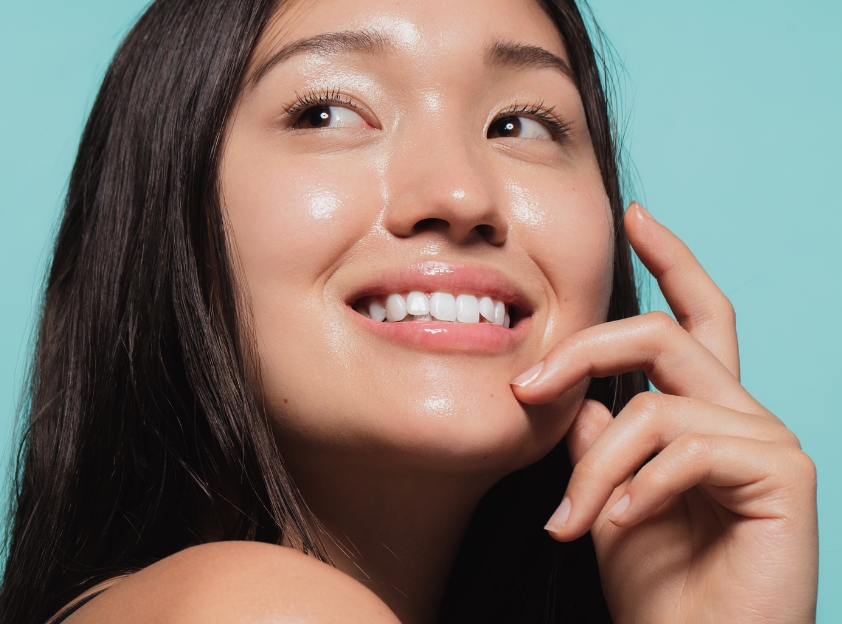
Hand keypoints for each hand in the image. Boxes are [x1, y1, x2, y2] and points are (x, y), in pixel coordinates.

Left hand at [510, 203, 817, 622]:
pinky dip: (638, 489)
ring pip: (656, 406)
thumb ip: (595, 437)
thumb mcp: (606, 497)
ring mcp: (770, 442)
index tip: (636, 215)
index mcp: (703, 415)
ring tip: (570, 525)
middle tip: (523, 391)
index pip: (696, 318)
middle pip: (666, 334)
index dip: (672, 261)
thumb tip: (565, 389)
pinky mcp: (786, 474)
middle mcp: (742, 415)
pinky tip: (620, 528)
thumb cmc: (658, 589)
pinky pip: (688, 447)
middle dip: (583, 351)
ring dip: (595, 470)